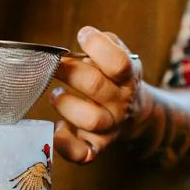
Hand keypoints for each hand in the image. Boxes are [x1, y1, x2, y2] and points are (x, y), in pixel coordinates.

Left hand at [51, 26, 147, 163]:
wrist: (135, 113)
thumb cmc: (116, 78)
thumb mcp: (120, 56)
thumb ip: (105, 44)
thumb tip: (87, 36)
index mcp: (128, 78)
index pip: (119, 62)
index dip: (98, 46)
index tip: (83, 35)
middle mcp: (120, 103)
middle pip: (96, 86)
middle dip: (69, 70)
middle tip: (55, 64)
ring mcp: (109, 127)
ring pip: (90, 119)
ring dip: (65, 103)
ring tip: (56, 94)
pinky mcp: (96, 146)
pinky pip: (81, 153)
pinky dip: (65, 144)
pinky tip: (58, 128)